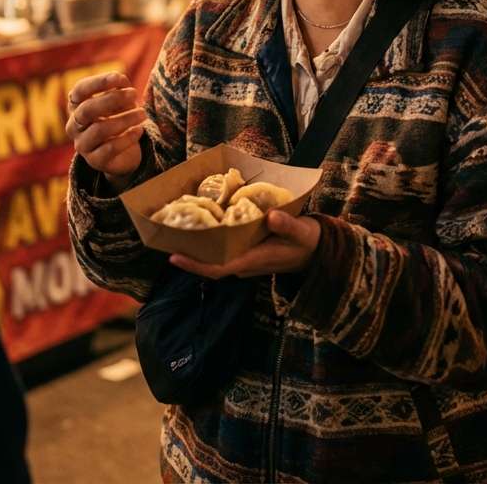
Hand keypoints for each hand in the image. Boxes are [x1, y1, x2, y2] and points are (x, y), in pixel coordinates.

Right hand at [65, 72, 146, 184]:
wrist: (123, 152)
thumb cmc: (118, 117)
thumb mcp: (119, 101)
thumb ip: (119, 89)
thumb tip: (122, 82)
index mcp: (76, 106)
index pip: (79, 90)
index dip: (98, 82)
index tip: (121, 78)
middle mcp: (74, 125)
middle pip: (87, 110)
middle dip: (112, 99)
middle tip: (134, 94)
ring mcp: (82, 144)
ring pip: (99, 129)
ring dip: (125, 119)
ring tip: (143, 114)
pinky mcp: (95, 161)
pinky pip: (110, 148)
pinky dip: (128, 137)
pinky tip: (139, 130)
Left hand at [168, 210, 320, 280]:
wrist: (317, 252)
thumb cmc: (308, 242)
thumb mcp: (302, 231)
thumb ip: (287, 224)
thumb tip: (271, 216)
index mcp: (253, 260)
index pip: (218, 269)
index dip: (195, 265)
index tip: (174, 257)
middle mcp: (245, 263)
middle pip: (210, 263)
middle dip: (189, 253)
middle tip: (168, 234)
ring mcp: (246, 258)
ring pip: (216, 256)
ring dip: (199, 246)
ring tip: (180, 226)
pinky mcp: (248, 252)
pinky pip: (224, 250)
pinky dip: (212, 240)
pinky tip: (204, 223)